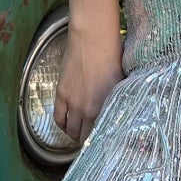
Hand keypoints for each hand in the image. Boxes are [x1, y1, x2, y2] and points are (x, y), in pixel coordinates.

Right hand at [53, 27, 124, 145]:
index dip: (102, 141)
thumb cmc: (114, 55)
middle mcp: (88, 110)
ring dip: (73, 134)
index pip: (102, 135)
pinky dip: (61, 124)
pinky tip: (66, 124)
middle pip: (84, 136)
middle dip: (87, 140)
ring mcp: (73, 103)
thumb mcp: (122, 81)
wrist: (93, 39)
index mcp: (107, 107)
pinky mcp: (61, 93)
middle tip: (91, 139)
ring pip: (70, 129)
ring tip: (78, 133)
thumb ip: (119, 99)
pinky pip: (58, 117)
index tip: (104, 142)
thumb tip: (122, 108)